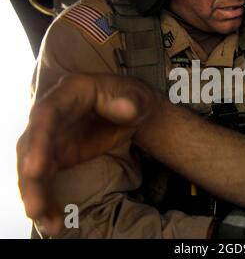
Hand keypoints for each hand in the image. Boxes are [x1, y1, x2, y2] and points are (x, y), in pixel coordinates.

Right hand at [17, 74, 158, 234]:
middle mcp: (53, 115)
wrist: (134, 112)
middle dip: (32, 177)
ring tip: (49, 223)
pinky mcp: (57, 155)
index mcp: (69, 93)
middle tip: (36, 208)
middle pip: (32, 145)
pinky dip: (48, 199)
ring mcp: (52, 137)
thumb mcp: (138, 98)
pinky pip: (46, 179)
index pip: (47, 114)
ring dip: (37, 194)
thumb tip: (127, 109)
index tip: (36, 168)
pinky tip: (53, 221)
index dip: (39, 140)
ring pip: (34, 166)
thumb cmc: (134, 100)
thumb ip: (132, 103)